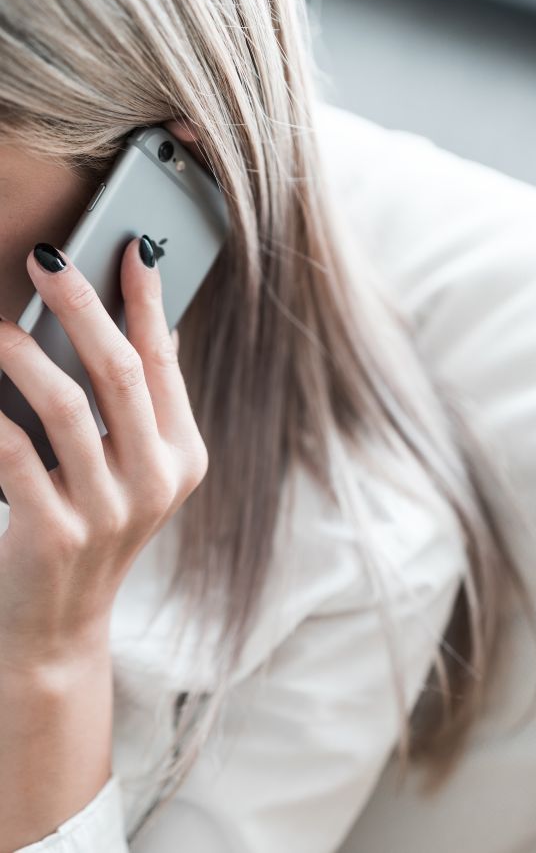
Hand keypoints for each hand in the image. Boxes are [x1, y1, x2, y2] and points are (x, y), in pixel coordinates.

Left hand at [0, 237, 207, 676]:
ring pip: (65, 406)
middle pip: (121, 373)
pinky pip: (13, 453)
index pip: (165, 363)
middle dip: (83, 306)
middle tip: (48, 260)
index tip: (130, 247)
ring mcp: (109, 512)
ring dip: (22, 354)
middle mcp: (156, 482)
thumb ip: (145, 405)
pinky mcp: (55, 534)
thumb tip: (148, 325)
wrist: (56, 623)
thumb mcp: (135, 470)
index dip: (147, 302)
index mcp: (182, 458)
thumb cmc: (93, 527)